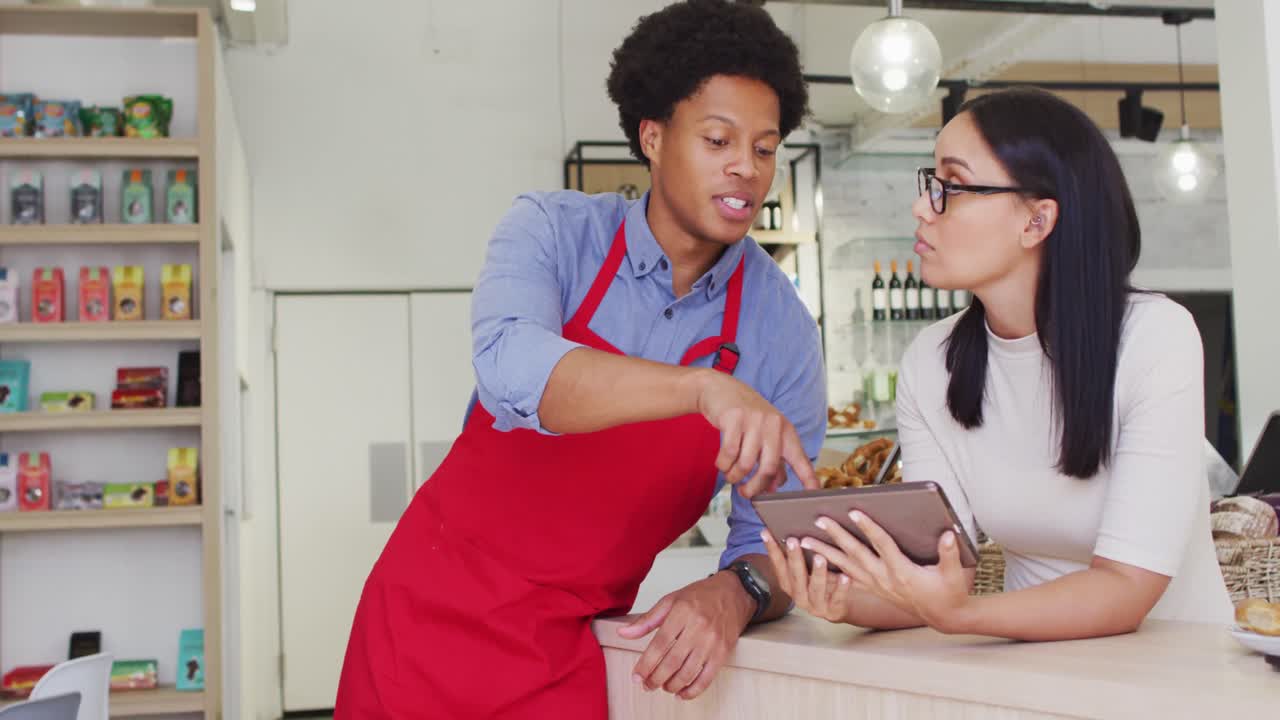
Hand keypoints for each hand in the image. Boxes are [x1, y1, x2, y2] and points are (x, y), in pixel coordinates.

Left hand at [616, 572, 752, 699]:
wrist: (734, 593)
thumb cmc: (702, 595)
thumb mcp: (670, 600)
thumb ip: (646, 620)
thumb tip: (623, 632)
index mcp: (682, 612)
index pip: (659, 644)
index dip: (646, 664)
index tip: (636, 676)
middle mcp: (698, 628)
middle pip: (672, 662)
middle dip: (656, 679)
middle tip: (646, 686)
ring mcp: (712, 642)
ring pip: (688, 672)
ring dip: (672, 686)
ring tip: (662, 687)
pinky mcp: (723, 652)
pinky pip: (707, 678)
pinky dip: (692, 690)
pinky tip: (681, 693)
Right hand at [694, 370, 817, 497]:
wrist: (721, 389)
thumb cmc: (745, 416)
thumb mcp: (764, 434)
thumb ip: (771, 458)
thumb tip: (772, 488)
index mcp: (785, 430)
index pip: (800, 458)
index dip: (808, 477)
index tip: (815, 493)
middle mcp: (773, 424)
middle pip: (768, 468)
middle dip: (755, 487)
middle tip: (745, 494)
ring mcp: (754, 420)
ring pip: (745, 464)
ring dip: (734, 476)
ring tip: (730, 476)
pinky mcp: (734, 418)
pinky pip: (728, 454)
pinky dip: (723, 465)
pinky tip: (722, 464)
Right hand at [761, 530, 852, 622]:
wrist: (838, 608)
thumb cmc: (820, 582)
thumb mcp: (806, 572)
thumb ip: (799, 556)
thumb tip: (790, 527)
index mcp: (789, 584)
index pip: (777, 565)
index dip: (771, 549)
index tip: (767, 531)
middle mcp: (798, 596)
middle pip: (795, 576)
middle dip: (794, 558)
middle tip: (793, 540)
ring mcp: (815, 605)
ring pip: (815, 589)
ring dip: (817, 573)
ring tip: (820, 557)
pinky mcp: (833, 611)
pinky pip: (837, 599)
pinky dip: (840, 588)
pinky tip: (845, 576)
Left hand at [800, 512, 972, 632]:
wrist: (942, 615)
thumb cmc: (949, 591)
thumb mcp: (954, 574)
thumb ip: (950, 553)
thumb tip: (949, 534)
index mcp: (903, 571)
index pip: (883, 545)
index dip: (869, 527)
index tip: (854, 511)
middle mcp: (885, 578)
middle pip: (856, 553)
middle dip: (836, 535)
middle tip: (819, 519)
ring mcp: (876, 584)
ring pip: (845, 566)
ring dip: (824, 552)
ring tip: (804, 539)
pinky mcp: (872, 587)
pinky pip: (845, 577)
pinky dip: (829, 568)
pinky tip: (814, 560)